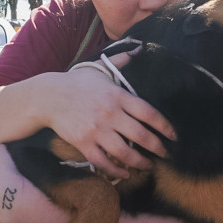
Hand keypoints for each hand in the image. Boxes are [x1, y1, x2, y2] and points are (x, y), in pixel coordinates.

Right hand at [45, 51, 176, 178]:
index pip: (149, 113)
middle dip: (158, 148)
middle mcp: (110, 114)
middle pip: (142, 136)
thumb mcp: (99, 69)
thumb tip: (139, 48)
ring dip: (141, 163)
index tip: (174, 136)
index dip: (166, 126)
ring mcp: (96, 130)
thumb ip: (121, 61)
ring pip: (125, 153)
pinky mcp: (83, 143)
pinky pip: (103, 162)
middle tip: (166, 155)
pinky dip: (116, 170)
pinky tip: (125, 173)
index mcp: (117, 95)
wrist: (48, 96)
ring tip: (149, 166)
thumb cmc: (77, 83)